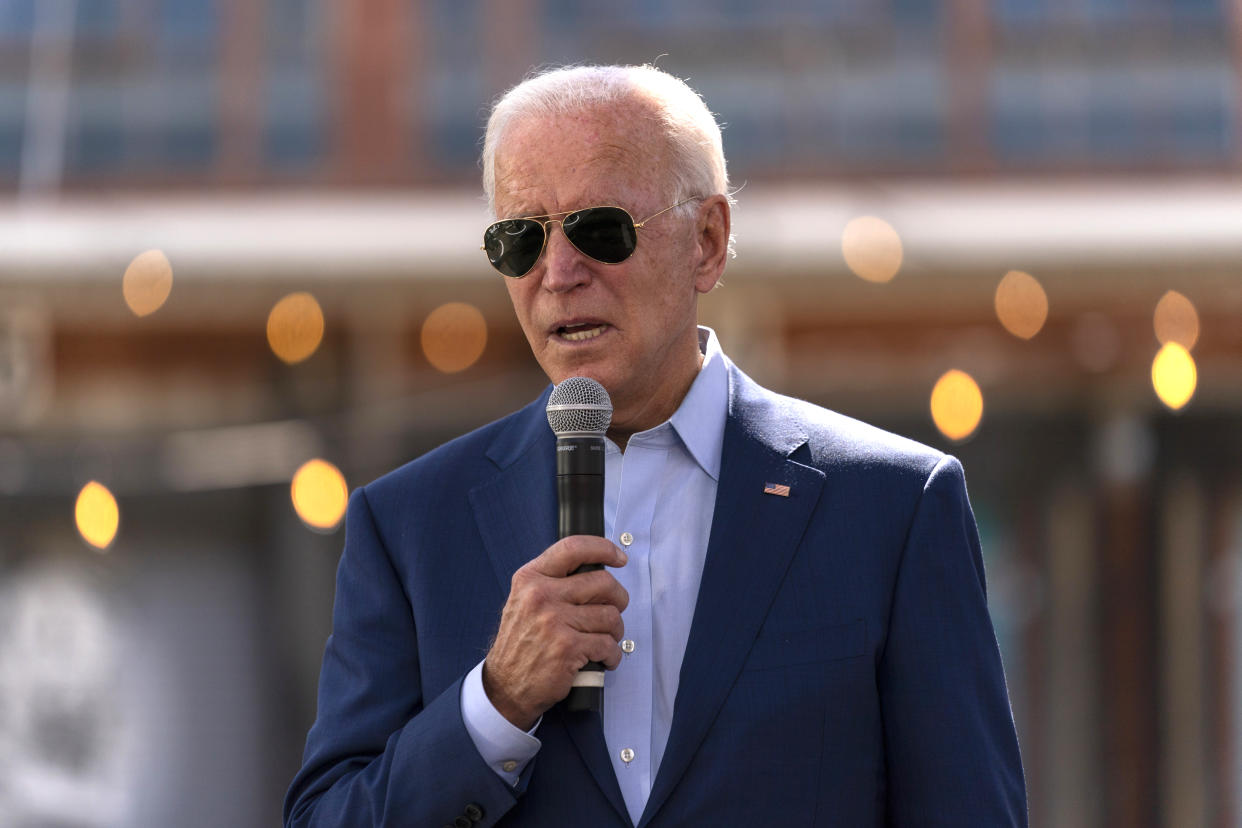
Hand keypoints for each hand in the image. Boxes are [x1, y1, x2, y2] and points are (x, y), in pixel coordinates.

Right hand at [483, 535, 628, 729]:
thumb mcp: (525, 600)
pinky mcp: (567, 648)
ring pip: (610, 616)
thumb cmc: (521, 644)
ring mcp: (554, 621)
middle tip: (614, 610)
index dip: (603, 548)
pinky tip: (603, 658)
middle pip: (602, 582)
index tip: (618, 557)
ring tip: (605, 639)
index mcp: (531, 578)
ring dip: (615, 631)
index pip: (573, 548)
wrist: (506, 685)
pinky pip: (608, 645)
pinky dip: (612, 655)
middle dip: (618, 598)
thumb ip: (553, 580)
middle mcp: (541, 595)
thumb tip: (596, 568)